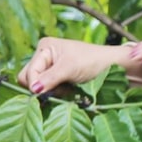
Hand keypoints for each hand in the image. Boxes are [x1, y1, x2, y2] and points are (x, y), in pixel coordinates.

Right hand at [19, 38, 134, 93]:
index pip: (28, 72)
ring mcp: (50, 68)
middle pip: (29, 79)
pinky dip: (56, 93)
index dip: (35, 85)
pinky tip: (68, 91)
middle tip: (60, 89)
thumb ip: (50, 78)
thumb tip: (33, 89)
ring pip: (38, 87)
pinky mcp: (57, 78)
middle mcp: (44, 57)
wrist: (113, 67)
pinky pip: (48, 90)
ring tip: (67, 89)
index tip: (48, 93)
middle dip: (42, 88)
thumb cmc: (93, 61)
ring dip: (50, 92)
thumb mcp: (69, 68)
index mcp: (44, 48)